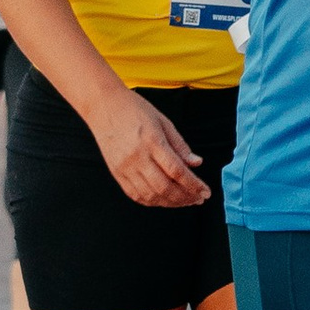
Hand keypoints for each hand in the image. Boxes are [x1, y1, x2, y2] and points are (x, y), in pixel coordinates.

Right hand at [95, 87, 206, 209]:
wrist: (103, 106)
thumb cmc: (134, 109)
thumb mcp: (163, 121)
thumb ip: (180, 145)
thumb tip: (196, 163)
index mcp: (152, 142)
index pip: (177, 171)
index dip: (194, 185)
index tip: (205, 192)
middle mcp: (138, 158)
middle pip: (165, 187)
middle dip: (185, 197)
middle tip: (198, 199)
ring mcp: (125, 167)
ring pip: (150, 195)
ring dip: (171, 202)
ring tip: (185, 201)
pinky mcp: (116, 173)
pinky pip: (135, 195)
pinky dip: (152, 201)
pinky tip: (164, 199)